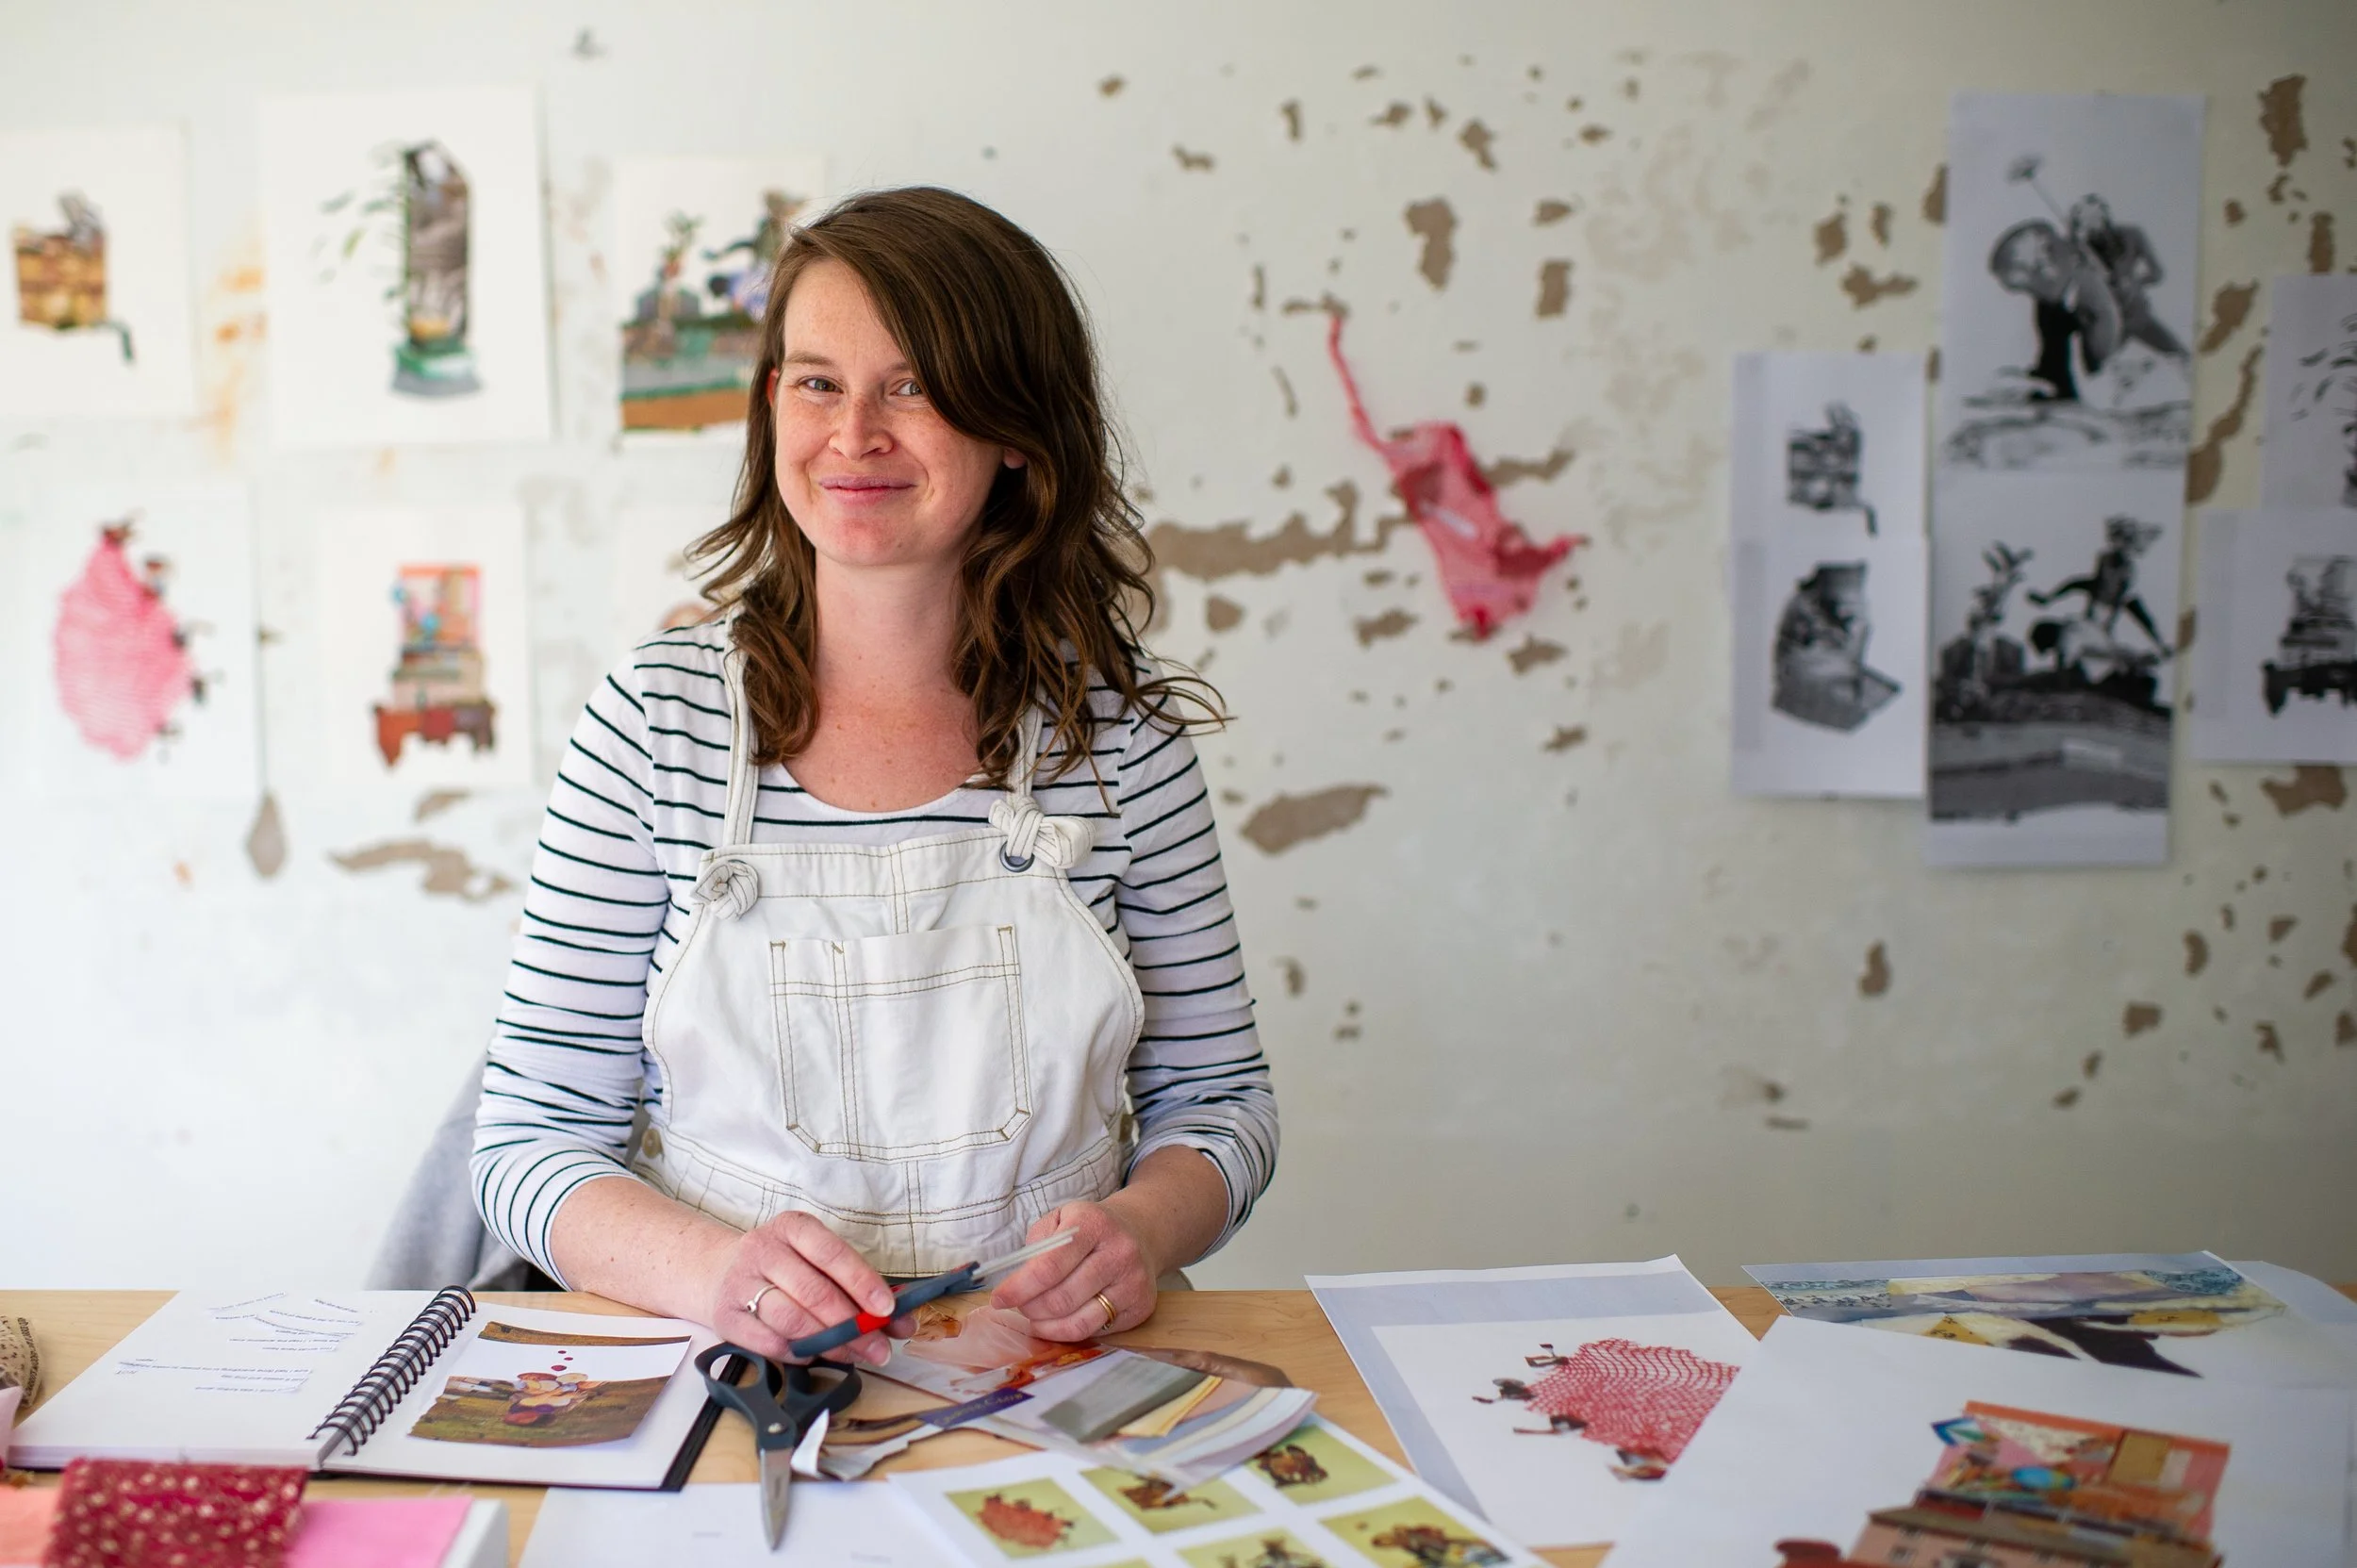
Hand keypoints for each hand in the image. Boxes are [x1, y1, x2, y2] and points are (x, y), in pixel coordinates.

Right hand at [714, 1211, 899, 1366]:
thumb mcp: (819, 1263)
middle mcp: (763, 1250)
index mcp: (792, 1228)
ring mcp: (740, 1283)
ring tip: (853, 1355)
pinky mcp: (725, 1318)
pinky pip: (768, 1343)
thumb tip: (905, 1324)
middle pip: (813, 1291)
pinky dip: (797, 1354)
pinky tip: (815, 1356)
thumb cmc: (785, 1267)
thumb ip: (861, 1291)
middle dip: (851, 1325)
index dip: (862, 1283)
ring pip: (790, 1319)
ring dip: (828, 1344)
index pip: (832, 1253)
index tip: (887, 1310)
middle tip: (879, 1349)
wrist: (718, 1271)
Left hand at [988, 1202, 1157, 1340]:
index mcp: (1093, 1224)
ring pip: (1079, 1323)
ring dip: (1048, 1327)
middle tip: (1022, 1306)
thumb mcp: (1061, 1219)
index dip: (1019, 1288)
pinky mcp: (1141, 1306)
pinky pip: (1097, 1332)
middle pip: (1062, 1299)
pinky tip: (1062, 1320)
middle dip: (1031, 1309)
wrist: (1140, 1232)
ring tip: (1037, 1318)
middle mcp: (1119, 1252)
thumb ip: (1037, 1245)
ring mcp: (1133, 1282)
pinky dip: (1070, 1331)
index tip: (999, 1299)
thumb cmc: (1090, 1229)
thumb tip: (1017, 1284)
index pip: (1049, 1266)